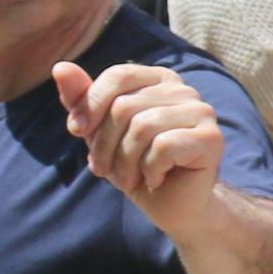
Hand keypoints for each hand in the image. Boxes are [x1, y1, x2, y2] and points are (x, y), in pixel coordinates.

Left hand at [53, 60, 227, 225]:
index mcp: (159, 80)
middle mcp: (184, 90)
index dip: (90, 105)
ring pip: (143, 127)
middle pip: (126, 106)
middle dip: (104, 144)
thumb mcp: (99, 132)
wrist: (172, 206)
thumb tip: (60, 67)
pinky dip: (150, 169)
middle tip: (103, 170)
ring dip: (125, 162)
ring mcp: (202, 112)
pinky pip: (164, 146)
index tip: (77, 133)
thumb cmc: (135, 166)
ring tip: (128, 178)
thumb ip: (82, 99)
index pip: (118, 76)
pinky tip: (156, 178)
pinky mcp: (211, 139)